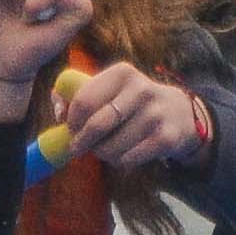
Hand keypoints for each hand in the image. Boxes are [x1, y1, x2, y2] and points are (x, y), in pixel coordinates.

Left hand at [59, 59, 207, 170]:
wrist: (178, 113)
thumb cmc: (129, 101)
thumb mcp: (107, 87)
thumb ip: (73, 92)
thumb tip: (58, 112)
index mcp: (122, 73)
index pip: (84, 99)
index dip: (72, 120)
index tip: (71, 128)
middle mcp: (142, 90)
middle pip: (97, 125)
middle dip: (82, 141)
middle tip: (78, 147)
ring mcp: (155, 115)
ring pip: (111, 147)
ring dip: (101, 153)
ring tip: (105, 148)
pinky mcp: (165, 138)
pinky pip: (127, 160)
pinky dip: (119, 161)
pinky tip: (123, 153)